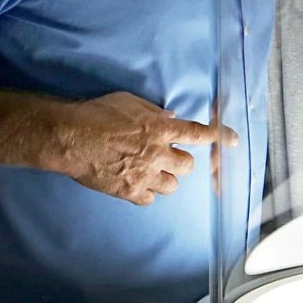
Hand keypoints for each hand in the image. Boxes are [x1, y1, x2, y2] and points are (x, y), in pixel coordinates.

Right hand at [56, 92, 216, 205]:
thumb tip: (172, 118)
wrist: (69, 137)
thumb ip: (154, 112)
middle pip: (188, 166)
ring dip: (166, 178)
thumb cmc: (97, 114)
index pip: (198, 134)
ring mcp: (142, 175)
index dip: (219, 137)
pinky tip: (136, 183)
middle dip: (181, 161)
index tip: (233, 140)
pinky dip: (146, 193)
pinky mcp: (127, 191)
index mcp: (160, 129)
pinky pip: (149, 199)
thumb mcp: (130, 103)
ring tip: (150, 171)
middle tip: (166, 156)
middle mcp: (156, 153)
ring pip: (172, 186)